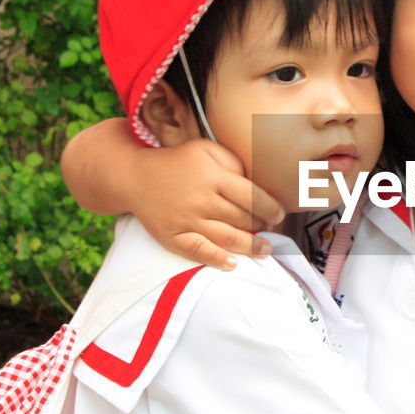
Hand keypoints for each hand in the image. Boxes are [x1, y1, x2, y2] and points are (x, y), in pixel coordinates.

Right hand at [132, 139, 283, 267]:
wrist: (135, 176)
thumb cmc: (178, 162)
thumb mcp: (206, 149)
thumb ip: (233, 162)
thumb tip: (256, 185)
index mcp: (212, 176)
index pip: (251, 196)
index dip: (270, 208)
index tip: (280, 214)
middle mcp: (201, 200)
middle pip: (241, 219)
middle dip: (261, 226)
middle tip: (272, 230)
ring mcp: (186, 220)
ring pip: (226, 238)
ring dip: (250, 246)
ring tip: (265, 249)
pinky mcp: (173, 236)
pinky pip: (198, 251)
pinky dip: (217, 259)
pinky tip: (233, 264)